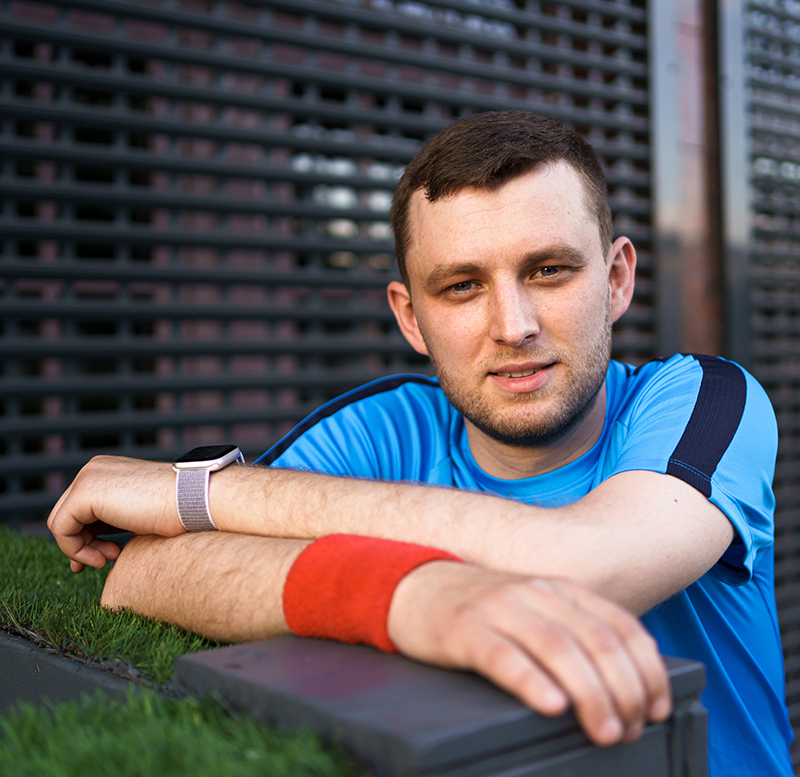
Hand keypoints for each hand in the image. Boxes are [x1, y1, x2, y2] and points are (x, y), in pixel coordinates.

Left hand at [47, 456, 181, 572]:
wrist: (194, 500)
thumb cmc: (177, 510)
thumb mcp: (136, 515)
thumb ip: (110, 523)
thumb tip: (89, 546)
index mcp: (106, 470)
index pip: (79, 508)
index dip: (85, 537)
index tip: (104, 558)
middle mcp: (93, 468)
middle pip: (66, 514)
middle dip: (80, 544)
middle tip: (104, 562)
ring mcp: (88, 477)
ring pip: (60, 523)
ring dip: (80, 549)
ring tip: (108, 559)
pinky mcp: (85, 492)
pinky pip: (61, 528)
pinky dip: (76, 549)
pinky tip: (105, 557)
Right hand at [387, 561, 670, 746]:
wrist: (416, 586)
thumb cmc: (484, 609)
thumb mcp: (536, 610)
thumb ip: (575, 630)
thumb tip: (629, 679)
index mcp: (560, 590)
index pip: (620, 626)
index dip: (648, 671)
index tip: (659, 708)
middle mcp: (536, 593)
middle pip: (595, 640)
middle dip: (624, 690)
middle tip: (632, 730)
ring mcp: (499, 607)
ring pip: (557, 648)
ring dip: (590, 693)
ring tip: (605, 731)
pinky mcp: (464, 628)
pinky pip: (503, 655)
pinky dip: (531, 680)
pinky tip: (550, 705)